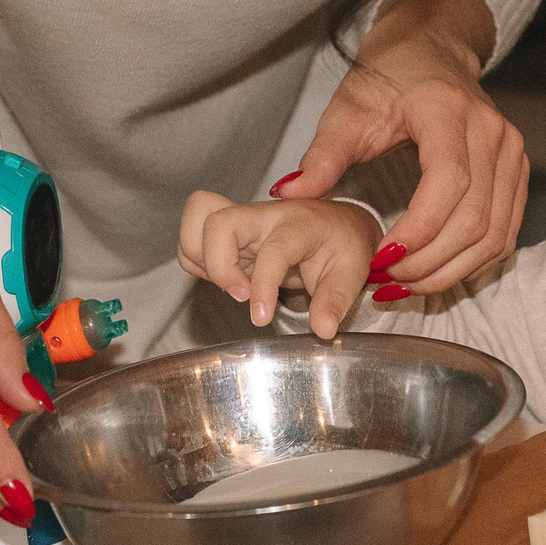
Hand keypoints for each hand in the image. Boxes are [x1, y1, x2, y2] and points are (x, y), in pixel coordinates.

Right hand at [179, 190, 380, 337]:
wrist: (336, 224)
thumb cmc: (342, 244)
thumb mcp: (352, 271)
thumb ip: (336, 299)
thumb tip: (322, 329)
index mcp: (300, 224)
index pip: (273, 249)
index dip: (263, 284)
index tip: (261, 317)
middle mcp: (265, 215)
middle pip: (219, 221)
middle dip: (218, 266)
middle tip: (241, 295)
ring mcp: (242, 219)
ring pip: (197, 220)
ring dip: (202, 260)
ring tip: (234, 285)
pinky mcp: (227, 230)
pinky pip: (193, 237)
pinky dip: (197, 261)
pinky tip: (227, 279)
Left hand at [276, 0, 526, 292]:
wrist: (432, 48)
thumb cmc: (389, 74)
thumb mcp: (347, 108)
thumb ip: (322, 155)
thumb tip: (289, 194)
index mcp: (448, 111)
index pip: (449, 182)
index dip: (419, 230)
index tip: (381, 256)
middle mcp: (491, 132)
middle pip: (475, 219)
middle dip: (429, 263)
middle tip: (386, 280)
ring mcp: (510, 153)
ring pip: (495, 234)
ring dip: (450, 271)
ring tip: (405, 283)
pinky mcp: (516, 172)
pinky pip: (504, 232)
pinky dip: (471, 262)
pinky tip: (434, 271)